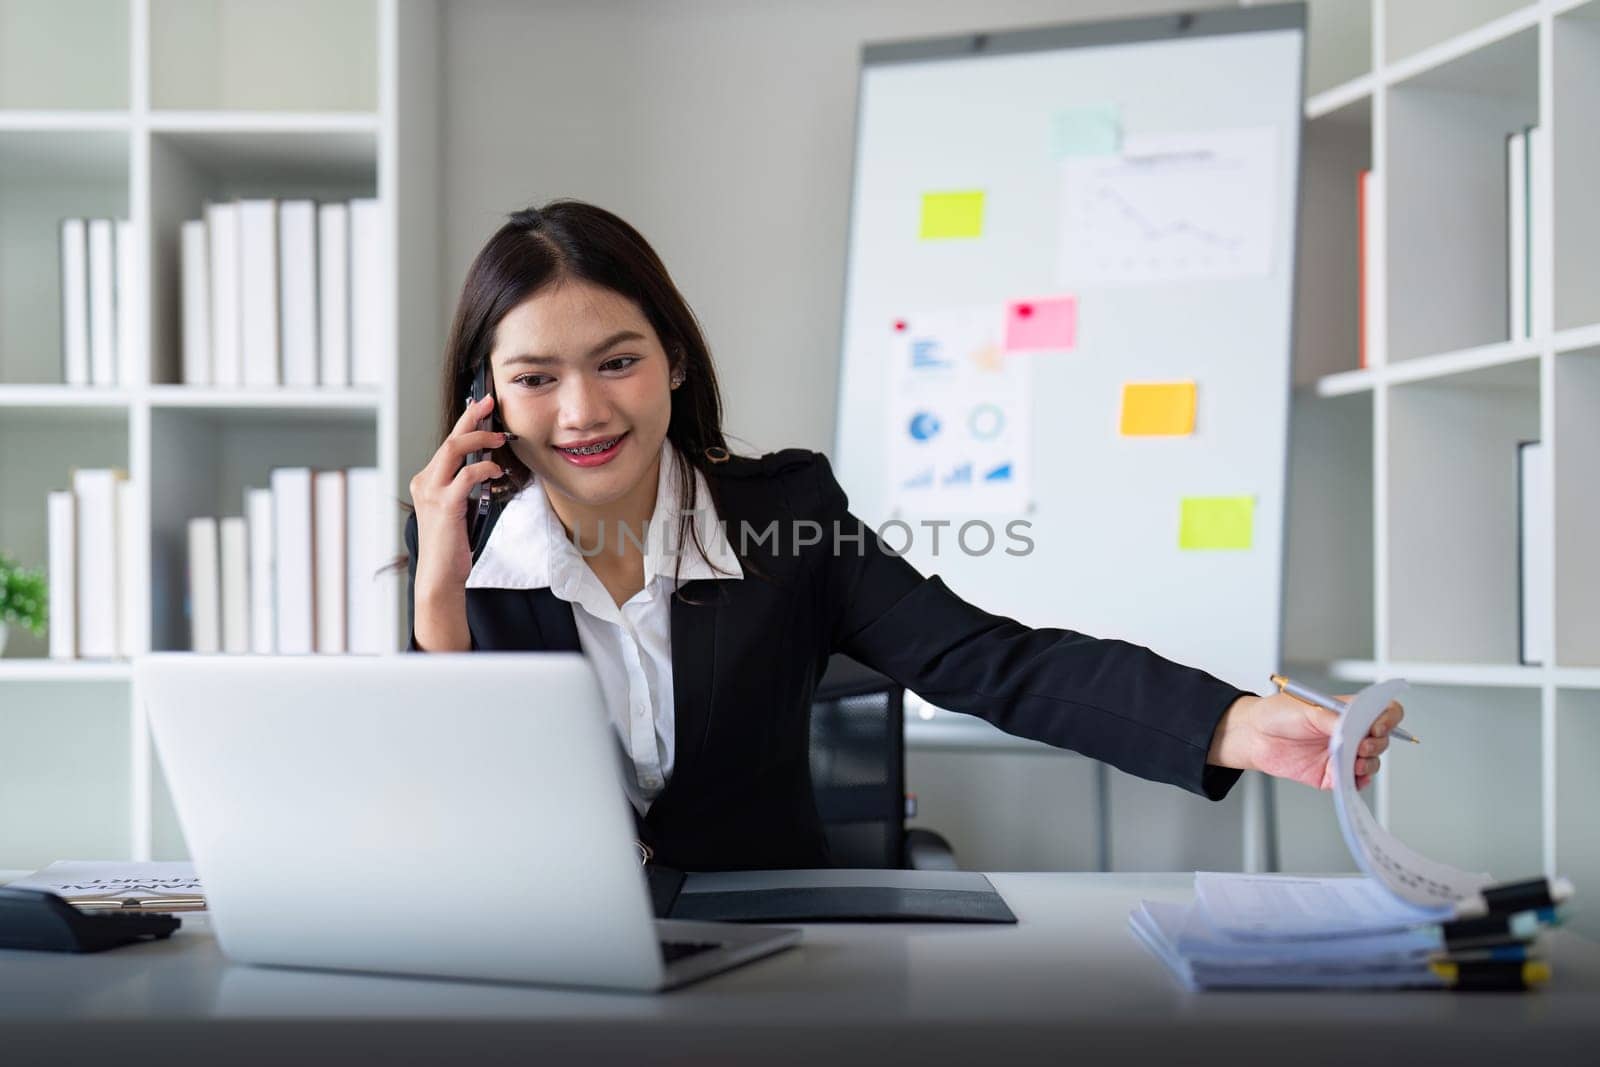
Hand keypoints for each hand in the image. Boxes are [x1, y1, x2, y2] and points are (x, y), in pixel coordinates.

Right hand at [407, 393, 506, 591]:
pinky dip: (485, 468)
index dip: (464, 422)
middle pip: (450, 439)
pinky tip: (496, 471)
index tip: (480, 405)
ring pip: (454, 449)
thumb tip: (485, 464)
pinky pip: (468, 475)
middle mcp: (424, 481)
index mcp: (426, 480)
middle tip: (490, 403)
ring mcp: (432, 492)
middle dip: (471, 418)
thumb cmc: (451, 543)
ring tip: (499, 438)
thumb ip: (463, 485)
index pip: (446, 443)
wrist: (440, 573)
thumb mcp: (456, 507)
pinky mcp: (445, 504)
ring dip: (480, 439)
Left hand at [1207, 692, 1403, 790]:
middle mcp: (1348, 732)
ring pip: (1372, 762)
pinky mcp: (1331, 774)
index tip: (1377, 726)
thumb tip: (1354, 729)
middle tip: (1361, 746)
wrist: (1253, 735)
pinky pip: (1353, 782)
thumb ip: (1333, 719)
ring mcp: (1341, 754)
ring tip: (1355, 763)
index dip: (1388, 718)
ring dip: (1370, 764)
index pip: (1383, 711)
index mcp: (1347, 710)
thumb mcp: (1307, 709)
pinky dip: (1358, 782)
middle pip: (1382, 739)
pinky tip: (1352, 778)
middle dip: (1377, 744)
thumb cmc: (1276, 714)